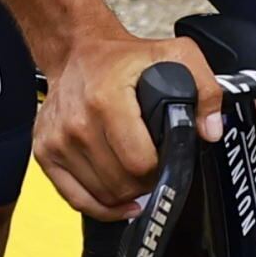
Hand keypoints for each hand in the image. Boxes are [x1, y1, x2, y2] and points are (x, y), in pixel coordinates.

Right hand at [34, 23, 218, 219]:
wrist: (77, 51)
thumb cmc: (122, 58)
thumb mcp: (175, 56)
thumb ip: (205, 89)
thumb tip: (210, 130)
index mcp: (107, 99)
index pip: (139, 163)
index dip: (160, 167)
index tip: (165, 157)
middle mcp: (78, 123)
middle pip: (121, 184)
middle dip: (145, 182)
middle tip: (153, 166)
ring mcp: (58, 140)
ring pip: (101, 195)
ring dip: (124, 193)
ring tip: (135, 174)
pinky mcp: (45, 152)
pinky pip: (76, 199)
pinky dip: (100, 206)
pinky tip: (119, 201)